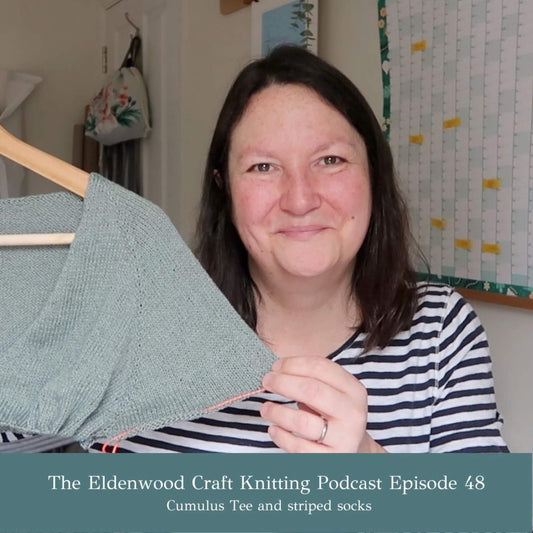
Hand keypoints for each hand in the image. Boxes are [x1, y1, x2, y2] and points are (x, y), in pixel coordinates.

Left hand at [260, 356, 384, 452]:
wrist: (354, 451)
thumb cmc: (334, 415)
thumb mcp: (333, 393)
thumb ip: (311, 379)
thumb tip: (277, 371)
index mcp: (354, 390)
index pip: (321, 367)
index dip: (294, 364)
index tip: (276, 365)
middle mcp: (353, 413)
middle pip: (311, 390)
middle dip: (283, 383)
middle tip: (267, 381)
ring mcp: (344, 438)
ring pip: (302, 421)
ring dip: (277, 412)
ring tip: (265, 408)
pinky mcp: (331, 460)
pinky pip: (299, 447)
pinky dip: (281, 436)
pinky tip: (273, 429)